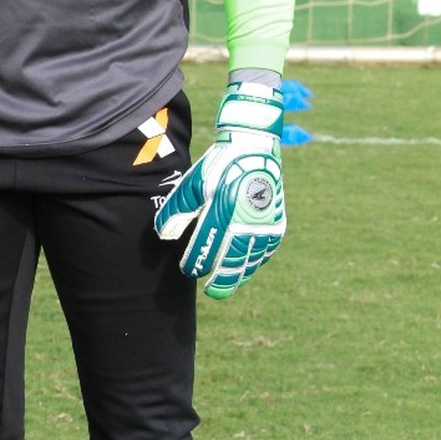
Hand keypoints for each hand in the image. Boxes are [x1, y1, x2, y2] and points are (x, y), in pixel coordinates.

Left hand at [154, 81, 285, 298]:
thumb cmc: (218, 166)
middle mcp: (245, 220)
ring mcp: (264, 222)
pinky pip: (266, 247)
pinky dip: (256, 259)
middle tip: (213, 292)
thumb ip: (177, 210)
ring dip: (240, 272)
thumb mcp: (192, 184)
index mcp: (221, 211)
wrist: (254, 147)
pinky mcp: (276, 220)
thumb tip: (164, 236)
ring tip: (229, 283)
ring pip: (252, 256)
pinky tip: (248, 266)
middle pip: (232, 259)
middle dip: (222, 278)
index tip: (189, 271)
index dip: (196, 263)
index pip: (206, 247)